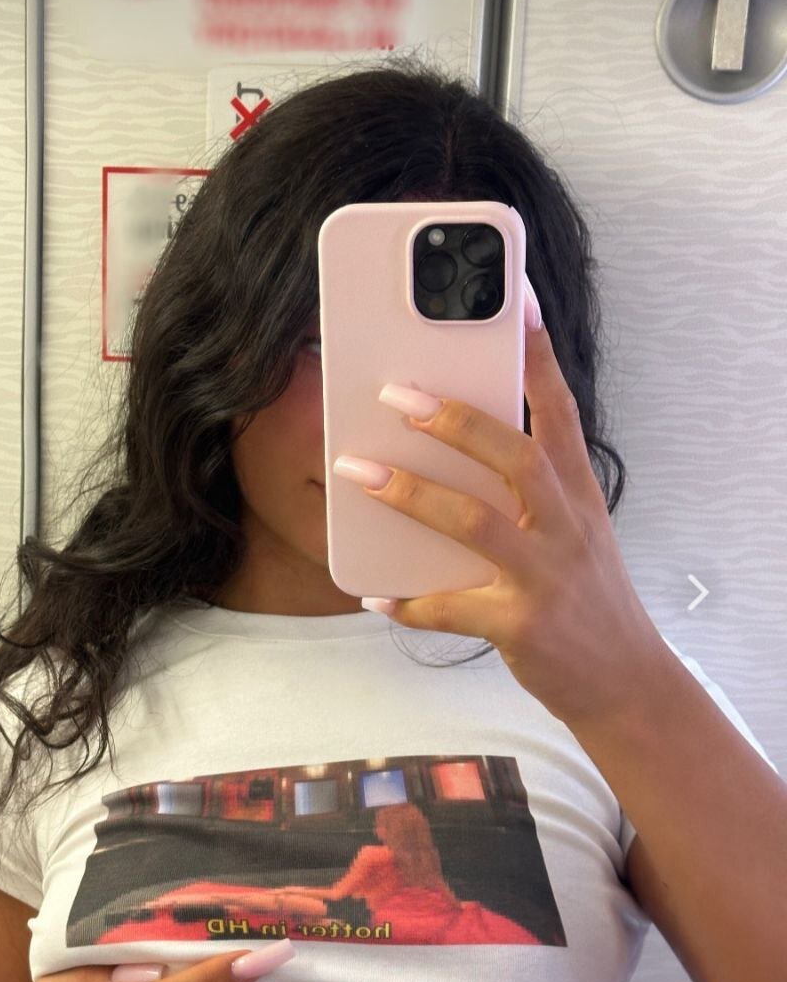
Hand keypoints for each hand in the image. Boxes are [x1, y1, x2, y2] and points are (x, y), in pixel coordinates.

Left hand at [340, 321, 668, 727]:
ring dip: (409, 493)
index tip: (516, 300)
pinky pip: (449, 608)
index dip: (536, 355)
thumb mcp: (576, 532)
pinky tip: (376, 596)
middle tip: (395, 394)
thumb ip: (530, 492)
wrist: (627, 681)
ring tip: (355, 471)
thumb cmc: (588, 597)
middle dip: (453, 420)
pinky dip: (409, 602)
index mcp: (579, 494)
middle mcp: (566, 525)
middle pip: (513, 455)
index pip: (560, 410)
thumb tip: (453, 454)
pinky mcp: (521, 625)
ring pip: (473, 522)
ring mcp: (545, 575)